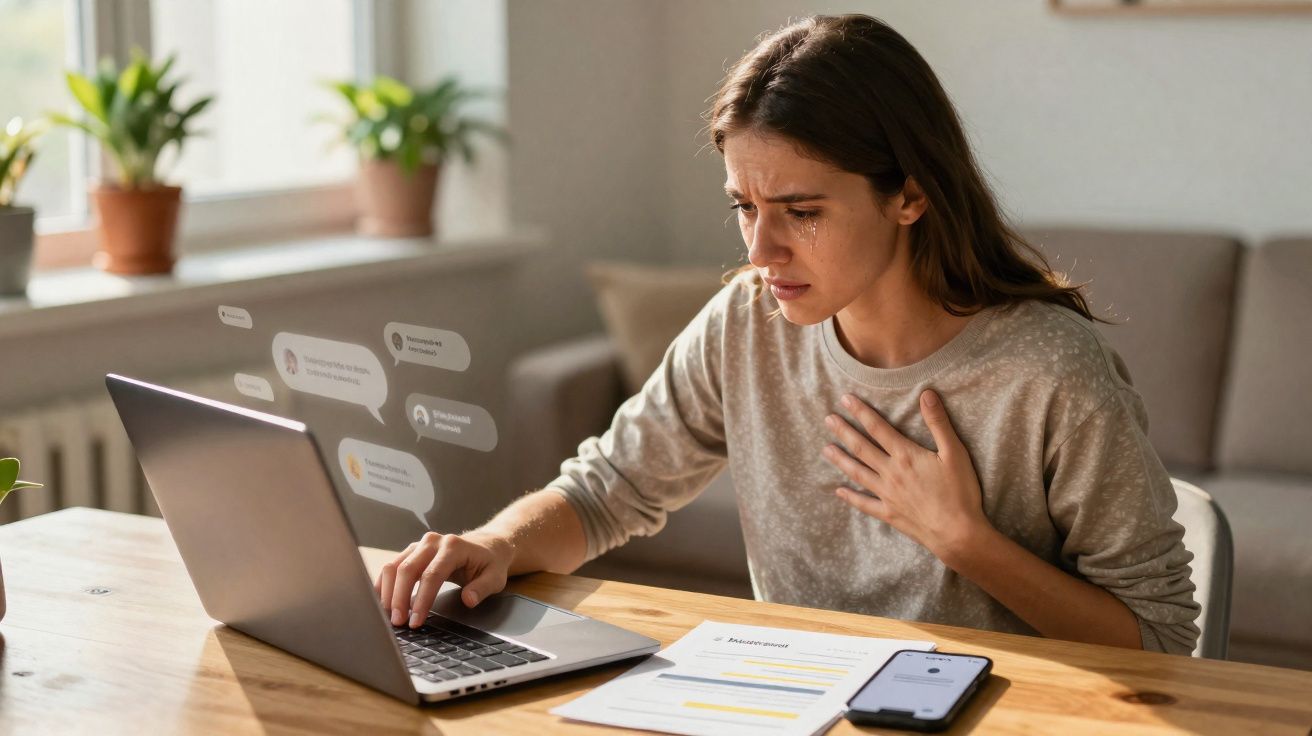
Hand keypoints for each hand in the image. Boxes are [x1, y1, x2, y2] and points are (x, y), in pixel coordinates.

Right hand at [375, 530, 512, 627]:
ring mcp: (420, 545)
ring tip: (389, 615)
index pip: (432, 575)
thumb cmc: (490, 563)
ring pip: (395, 566)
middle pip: (407, 569)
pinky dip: (385, 583)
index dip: (422, 600)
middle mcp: (433, 542)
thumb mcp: (495, 577)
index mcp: (454, 547)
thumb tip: (468, 600)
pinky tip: (383, 600)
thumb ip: (482, 588)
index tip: (416, 621)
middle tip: (397, 622)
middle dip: (399, 598)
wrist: (487, 546)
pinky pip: (392, 565)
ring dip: (388, 592)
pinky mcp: (412, 551)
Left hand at [821, 390, 989, 559]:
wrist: (958, 533)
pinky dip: (850, 497)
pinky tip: (839, 491)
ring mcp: (887, 494)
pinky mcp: (889, 514)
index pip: (878, 428)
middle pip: (861, 448)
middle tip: (828, 419)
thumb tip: (926, 394)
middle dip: (844, 431)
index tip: (845, 400)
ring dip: (841, 460)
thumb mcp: (955, 453)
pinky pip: (864, 504)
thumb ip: (939, 423)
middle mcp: (891, 473)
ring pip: (858, 472)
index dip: (860, 412)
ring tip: (826, 449)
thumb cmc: (960, 492)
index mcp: (906, 455)